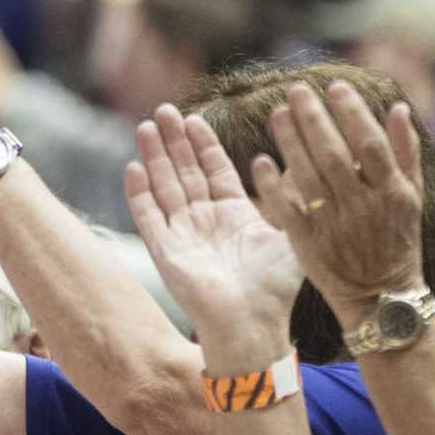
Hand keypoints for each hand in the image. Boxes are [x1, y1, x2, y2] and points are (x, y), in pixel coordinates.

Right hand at [124, 105, 301, 360]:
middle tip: (164, 110)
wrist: (252, 324)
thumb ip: (290, 198)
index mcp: (233, 214)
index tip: (195, 117)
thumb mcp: (289, 233)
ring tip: (146, 126)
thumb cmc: (275, 287)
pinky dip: (139, 193)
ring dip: (154, 157)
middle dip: (174, 141)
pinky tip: (133, 167)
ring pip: (164, 186)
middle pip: (185, 172)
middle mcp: (205, 221)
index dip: (203, 144)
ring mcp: (182, 235)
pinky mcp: (165, 251)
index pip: (214, 170)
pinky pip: (148, 216)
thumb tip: (302, 162)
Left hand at [254, 83, 428, 324]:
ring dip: (291, 143)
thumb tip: (398, 107)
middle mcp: (363, 207)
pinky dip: (273, 186)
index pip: (370, 144)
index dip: (352, 114)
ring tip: (278, 113)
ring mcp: (334, 225)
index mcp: (392, 193)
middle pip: (334, 155)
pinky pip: (287, 209)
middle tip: (297, 90)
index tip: (334, 87)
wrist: (381, 296)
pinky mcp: (308, 243)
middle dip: (314, 120)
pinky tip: (261, 161)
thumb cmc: (398, 240)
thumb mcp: (413, 197)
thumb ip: (406, 151)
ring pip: (308, 177)